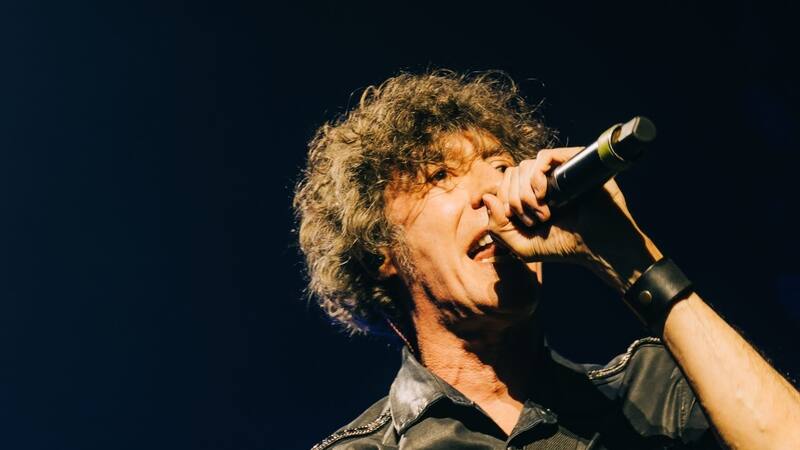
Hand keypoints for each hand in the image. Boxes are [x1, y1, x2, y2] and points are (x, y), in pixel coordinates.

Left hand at [482, 147, 662, 291]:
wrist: (598, 246)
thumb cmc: (563, 247)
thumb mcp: (521, 246)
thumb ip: (498, 227)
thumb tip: (486, 198)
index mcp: (527, 196)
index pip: (501, 184)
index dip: (493, 195)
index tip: (489, 211)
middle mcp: (541, 180)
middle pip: (510, 175)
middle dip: (514, 201)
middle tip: (532, 221)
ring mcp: (557, 171)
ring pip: (523, 167)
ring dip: (526, 194)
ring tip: (544, 214)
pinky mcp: (572, 163)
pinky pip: (544, 157)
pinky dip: (537, 176)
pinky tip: (545, 195)